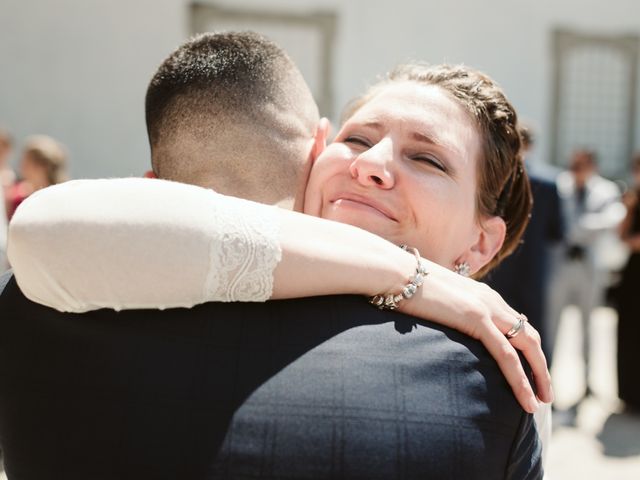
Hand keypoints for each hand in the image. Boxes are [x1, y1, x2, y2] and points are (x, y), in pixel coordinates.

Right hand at [401, 265, 552, 412]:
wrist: (395, 271)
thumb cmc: (405, 285)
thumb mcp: (433, 298)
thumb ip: (445, 309)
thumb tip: (438, 321)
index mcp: (481, 294)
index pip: (515, 324)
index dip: (526, 349)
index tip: (529, 371)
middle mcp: (491, 300)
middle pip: (529, 336)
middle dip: (540, 366)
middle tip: (544, 392)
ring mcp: (486, 308)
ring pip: (526, 347)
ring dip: (537, 376)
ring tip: (539, 403)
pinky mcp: (476, 318)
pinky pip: (507, 355)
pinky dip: (520, 379)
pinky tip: (526, 399)